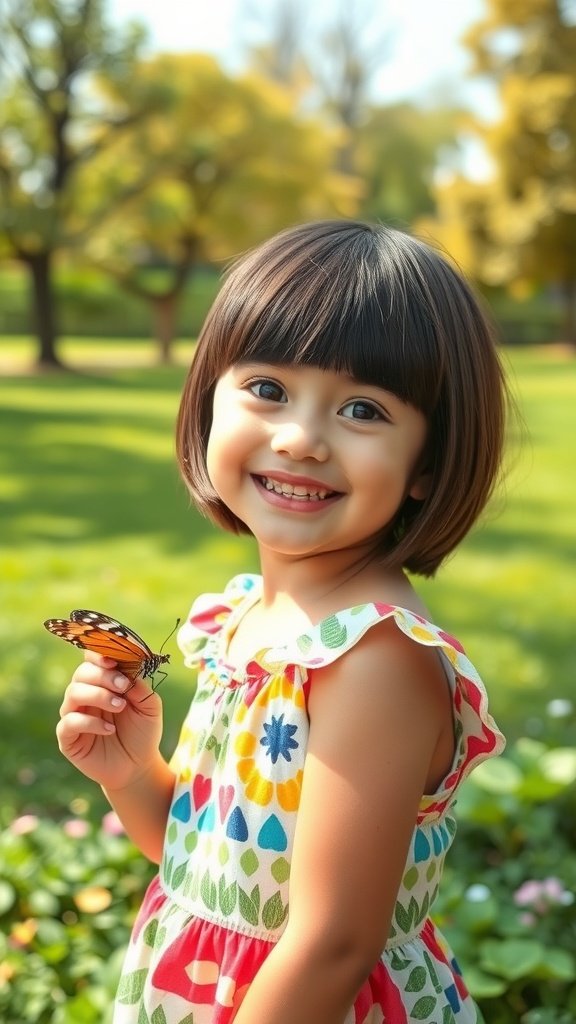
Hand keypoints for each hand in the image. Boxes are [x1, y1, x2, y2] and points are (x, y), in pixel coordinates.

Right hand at [56, 651, 162, 791]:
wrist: (138, 766)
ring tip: (120, 706)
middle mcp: (85, 694)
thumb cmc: (142, 731)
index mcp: (103, 682)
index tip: (114, 660)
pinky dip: (89, 722)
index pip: (92, 659)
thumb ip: (141, 687)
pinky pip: (68, 722)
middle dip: (103, 676)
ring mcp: (74, 714)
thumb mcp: (150, 706)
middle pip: (82, 673)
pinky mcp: (67, 737)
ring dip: (98, 695)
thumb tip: (130, 673)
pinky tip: (108, 729)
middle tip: (123, 686)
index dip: (99, 654)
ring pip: (73, 692)